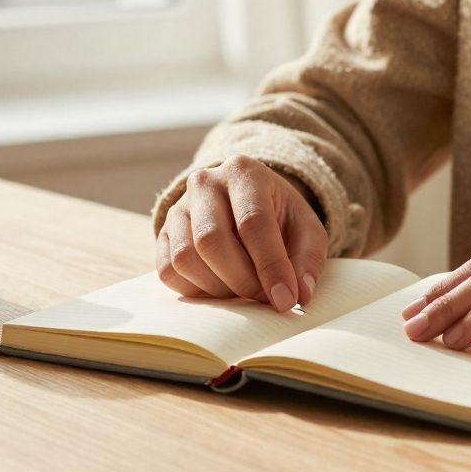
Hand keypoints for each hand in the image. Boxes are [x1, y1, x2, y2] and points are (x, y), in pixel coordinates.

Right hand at [156, 155, 327, 310]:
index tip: (285, 299)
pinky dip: (196, 291)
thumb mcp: (306, 230)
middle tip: (264, 298)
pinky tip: (220, 288)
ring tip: (243, 292)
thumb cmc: (280, 218)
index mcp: (244, 172)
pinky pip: (168, 271)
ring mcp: (178, 208)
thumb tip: (299, 295)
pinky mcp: (163, 234)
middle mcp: (204, 183)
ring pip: (185, 258)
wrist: (246, 205)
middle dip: (242, 280)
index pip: (252, 221)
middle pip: (212, 240)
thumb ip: (308, 260)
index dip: (270, 266)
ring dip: (218, 288)